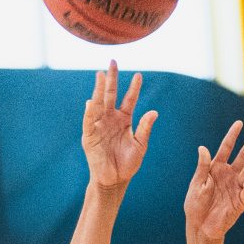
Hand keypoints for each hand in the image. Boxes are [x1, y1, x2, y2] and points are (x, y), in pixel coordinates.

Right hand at [82, 65, 155, 193]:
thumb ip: (145, 129)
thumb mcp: (140, 145)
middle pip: (111, 95)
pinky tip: (91, 101)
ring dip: (99, 90)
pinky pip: (89, 122)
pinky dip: (90, 112)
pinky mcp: (90, 136)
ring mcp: (99, 126)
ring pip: (99, 104)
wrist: (114, 181)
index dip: (134, 88)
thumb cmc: (127, 165)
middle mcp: (111, 119)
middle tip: (113, 62)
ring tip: (100, 74)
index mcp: (124, 120)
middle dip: (111, 79)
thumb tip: (154, 112)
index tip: (139, 75)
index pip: (129, 100)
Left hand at [184, 120, 243, 243]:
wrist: (200, 227)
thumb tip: (203, 148)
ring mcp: (235, 188)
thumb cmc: (196, 205)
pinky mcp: (239, 202)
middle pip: (242, 156)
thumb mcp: (196, 184)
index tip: (239, 123)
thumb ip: (202, 167)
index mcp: (216, 168)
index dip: (232, 136)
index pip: (226, 148)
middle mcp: (228, 175)